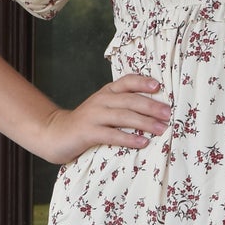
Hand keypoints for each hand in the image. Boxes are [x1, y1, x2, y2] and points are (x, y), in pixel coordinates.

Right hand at [35, 73, 170, 165]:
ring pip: (124, 116)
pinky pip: (112, 135)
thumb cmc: (86, 123)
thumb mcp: (103, 108)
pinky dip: (128, 138)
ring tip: (162, 129)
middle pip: (130, 100)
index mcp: (107, 92)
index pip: (126, 81)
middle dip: (152, 106)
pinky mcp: (88, 132)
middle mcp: (101, 100)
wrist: (56, 133)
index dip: (142, 82)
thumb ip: (123, 105)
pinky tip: (142, 143)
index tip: (159, 86)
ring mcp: (93, 116)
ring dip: (145, 123)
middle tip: (168, 114)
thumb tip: (155, 110)